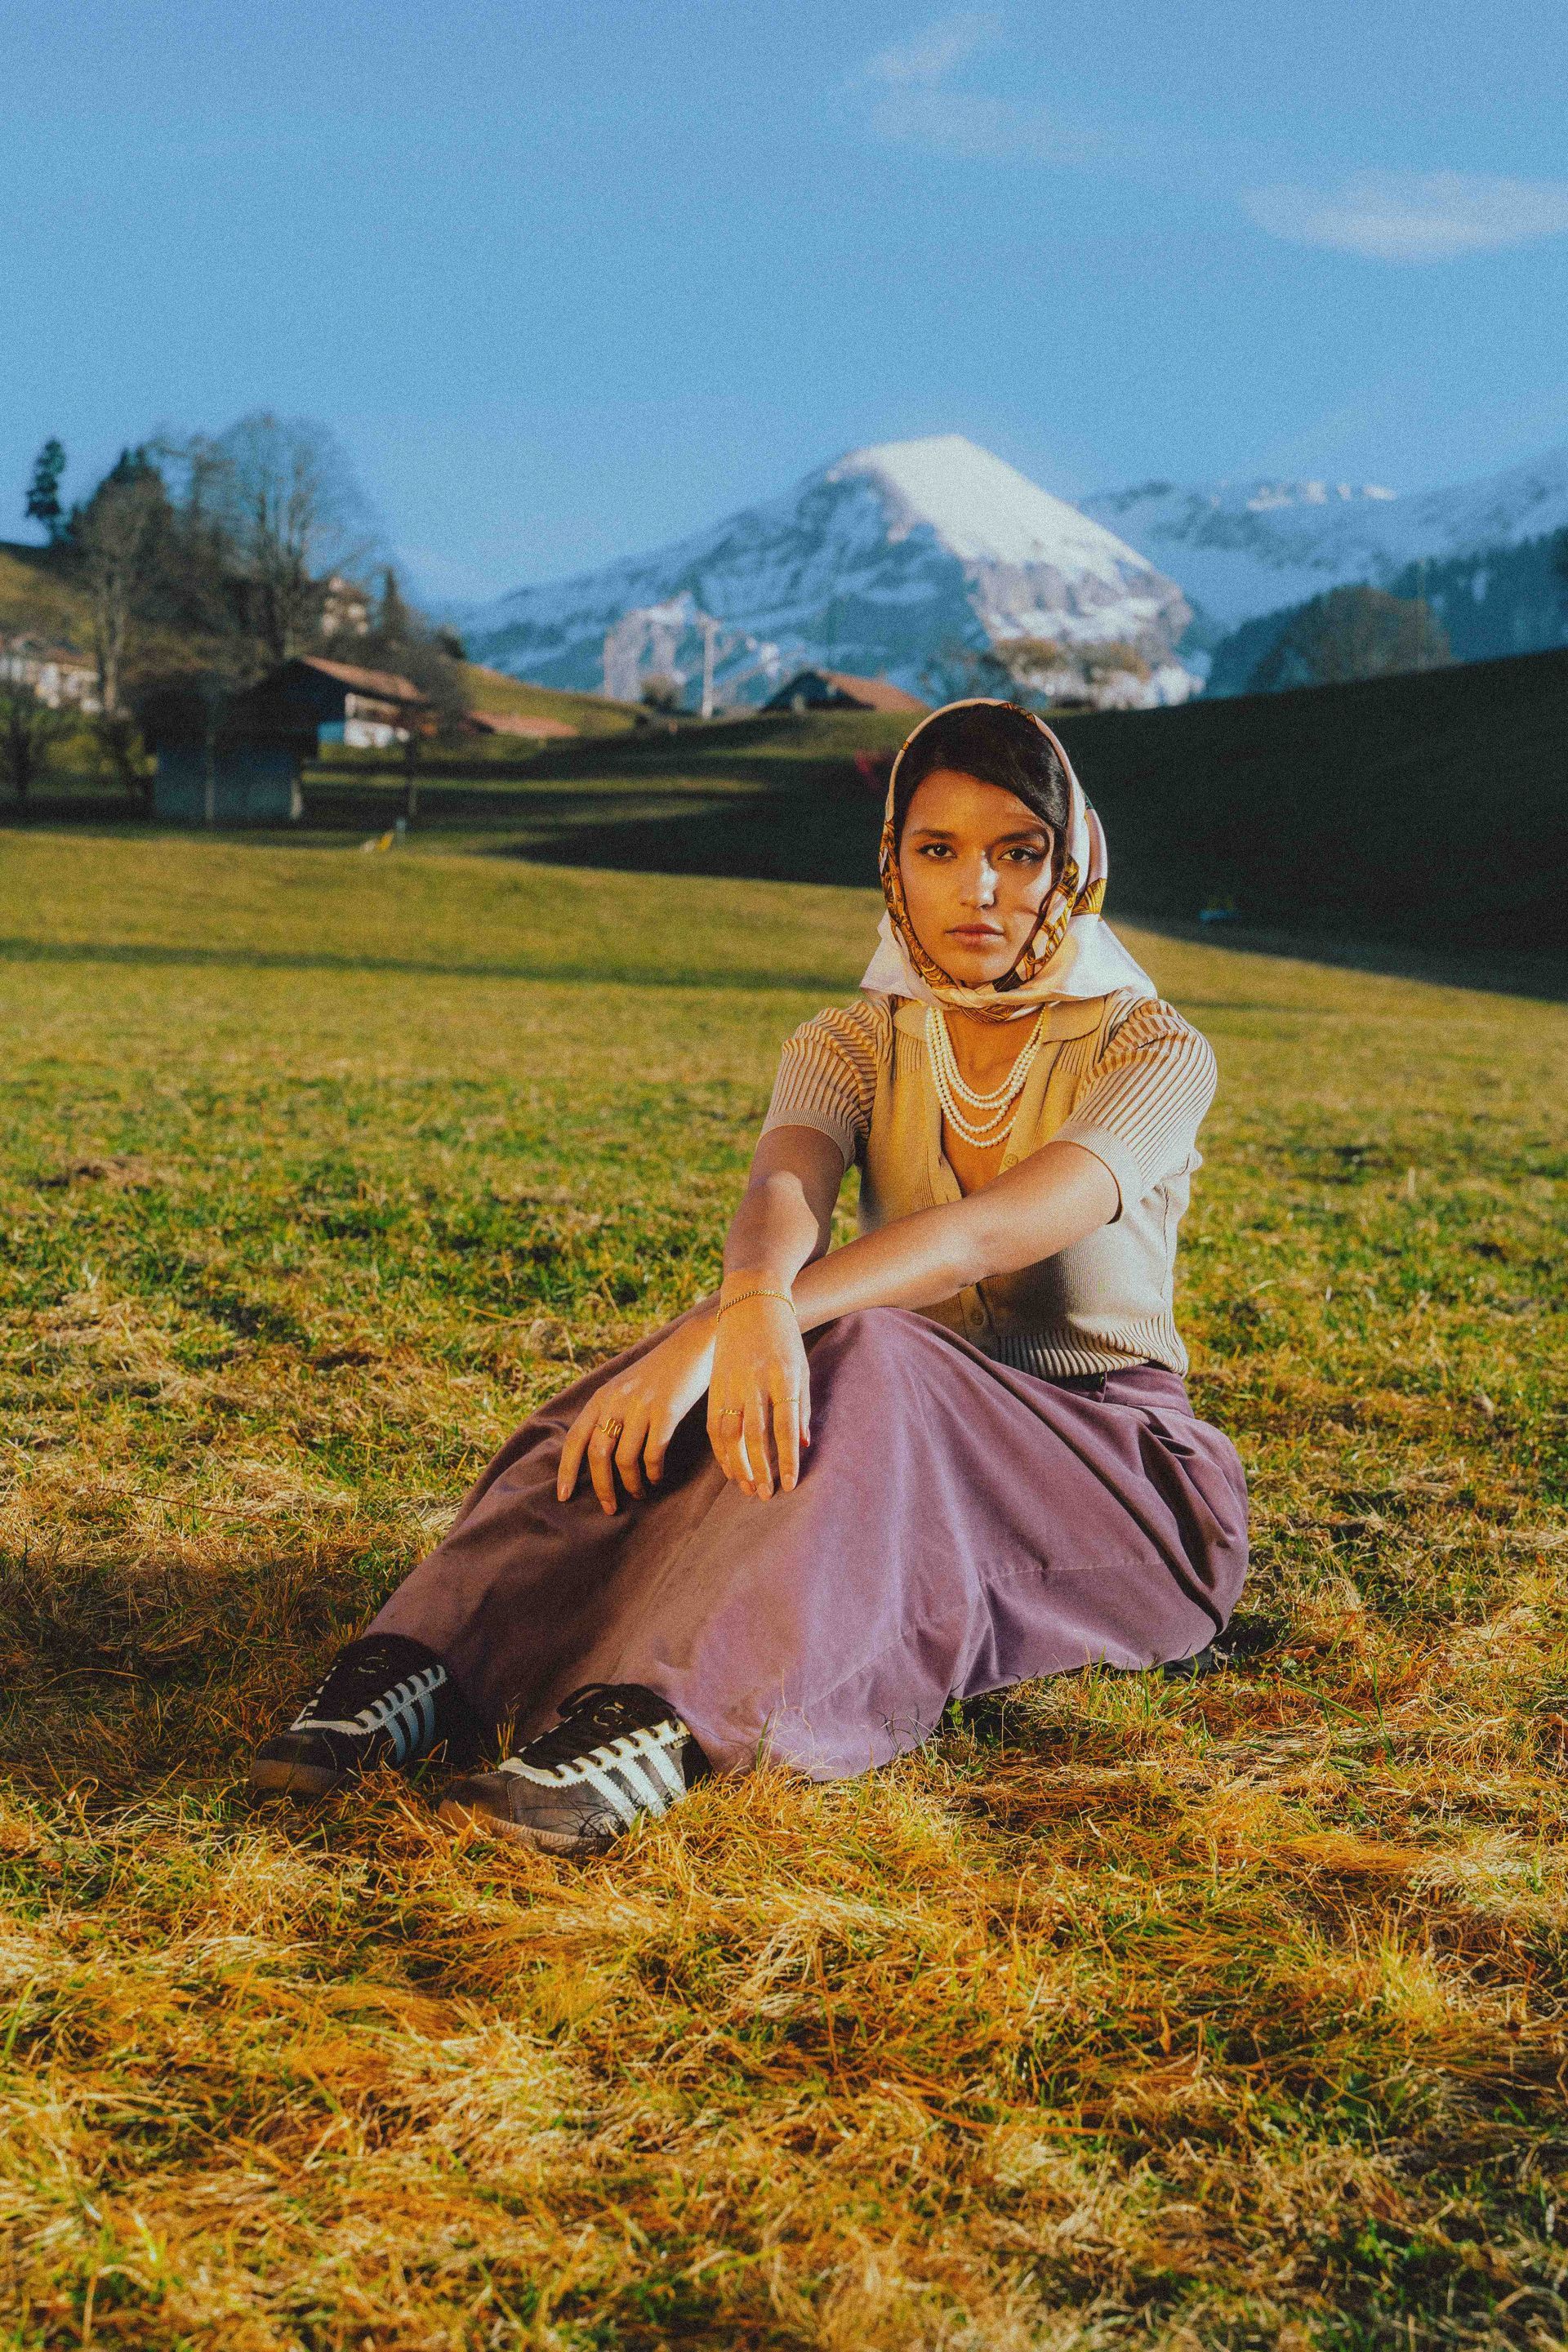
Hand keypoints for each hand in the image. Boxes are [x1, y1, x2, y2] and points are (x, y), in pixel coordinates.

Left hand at [557, 1314, 716, 1513]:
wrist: (694, 1345)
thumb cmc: (660, 1372)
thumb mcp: (625, 1386)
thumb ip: (609, 1412)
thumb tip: (597, 1453)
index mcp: (602, 1396)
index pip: (575, 1438)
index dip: (567, 1469)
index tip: (563, 1495)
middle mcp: (617, 1401)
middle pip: (598, 1454)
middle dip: (601, 1487)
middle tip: (609, 1508)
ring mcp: (641, 1406)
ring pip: (625, 1459)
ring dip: (631, 1484)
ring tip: (638, 1493)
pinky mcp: (667, 1411)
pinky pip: (653, 1453)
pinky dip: (653, 1472)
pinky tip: (656, 1478)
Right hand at [707, 1294, 810, 1498]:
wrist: (750, 1302)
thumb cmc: (783, 1337)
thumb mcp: (801, 1367)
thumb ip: (801, 1407)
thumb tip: (803, 1445)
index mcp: (782, 1376)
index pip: (784, 1426)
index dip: (786, 1458)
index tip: (789, 1484)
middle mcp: (754, 1381)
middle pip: (755, 1434)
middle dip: (760, 1468)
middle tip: (766, 1495)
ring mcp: (731, 1383)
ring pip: (729, 1432)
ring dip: (737, 1464)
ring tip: (747, 1488)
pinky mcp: (715, 1385)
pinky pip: (714, 1424)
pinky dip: (720, 1450)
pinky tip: (729, 1468)